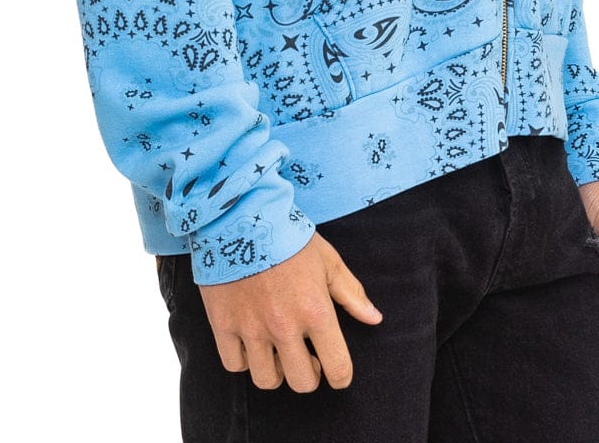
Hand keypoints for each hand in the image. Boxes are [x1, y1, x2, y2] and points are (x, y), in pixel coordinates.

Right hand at [198, 230, 382, 390]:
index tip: (338, 372)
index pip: (338, 367)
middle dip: (310, 374)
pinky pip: (236, 365)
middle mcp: (284, 327)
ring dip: (277, 370)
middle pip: (302, 382)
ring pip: (267, 380)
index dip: (341, 376)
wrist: (240, 216)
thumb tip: (375, 319)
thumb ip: (351, 294)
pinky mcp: (223, 326)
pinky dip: (245, 360)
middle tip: (307, 357)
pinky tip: (252, 342)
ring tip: (279, 350)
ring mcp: (252, 329)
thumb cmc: (289, 237)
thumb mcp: (328, 260)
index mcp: (316, 311)